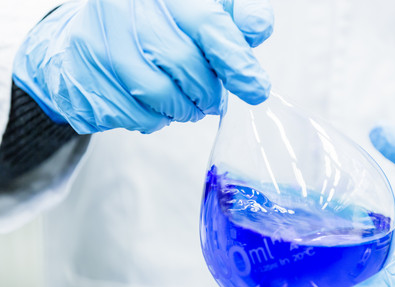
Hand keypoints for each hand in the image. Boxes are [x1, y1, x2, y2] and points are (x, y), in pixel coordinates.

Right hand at [13, 0, 272, 132]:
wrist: (86, 37)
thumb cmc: (154, 26)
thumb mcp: (194, 11)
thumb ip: (229, 18)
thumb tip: (258, 27)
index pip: (208, 24)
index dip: (236, 59)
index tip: (256, 89)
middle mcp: (124, 8)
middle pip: (186, 64)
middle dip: (208, 92)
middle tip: (211, 99)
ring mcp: (100, 43)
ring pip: (161, 95)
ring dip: (185, 109)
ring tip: (186, 103)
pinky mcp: (85, 78)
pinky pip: (137, 115)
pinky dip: (157, 119)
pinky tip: (156, 105)